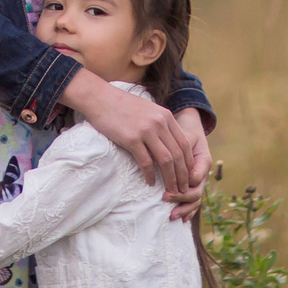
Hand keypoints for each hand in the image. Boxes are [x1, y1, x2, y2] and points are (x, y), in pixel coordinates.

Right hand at [63, 69, 193, 195]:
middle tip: (183, 188)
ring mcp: (146, 131)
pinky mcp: (131, 139)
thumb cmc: (121, 105)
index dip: (188, 162)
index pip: (184, 143)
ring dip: (170, 178)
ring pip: (166, 160)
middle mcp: (159, 123)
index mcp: (166, 116)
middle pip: (178, 154)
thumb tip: (168, 143)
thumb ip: (160, 124)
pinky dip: (150, 175)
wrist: (100, 98)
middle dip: (183, 174)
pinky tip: (150, 182)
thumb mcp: (147, 110)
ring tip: (171, 190)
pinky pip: (146, 162)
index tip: (188, 175)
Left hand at [164, 108, 212, 222]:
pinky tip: (182, 219)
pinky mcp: (192, 185)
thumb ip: (183, 148)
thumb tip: (181, 169)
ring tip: (172, 216)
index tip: (167, 190)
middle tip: (164, 198)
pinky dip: (189, 211)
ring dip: (185, 209)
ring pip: (196, 200)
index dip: (183, 186)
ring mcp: (199, 181)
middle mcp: (203, 173)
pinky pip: (193, 201)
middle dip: (181, 199)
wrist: (189, 128)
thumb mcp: (185, 136)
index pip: (195, 179)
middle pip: (196, 192)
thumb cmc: (184, 131)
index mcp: (203, 161)